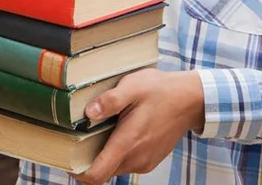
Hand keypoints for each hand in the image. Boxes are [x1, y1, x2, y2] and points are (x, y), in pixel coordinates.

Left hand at [74, 68, 205, 184]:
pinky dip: (121, 152)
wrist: (192, 99)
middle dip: (90, 158)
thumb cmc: (162, 91)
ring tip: (108, 128)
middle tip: (85, 135)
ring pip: (115, 167)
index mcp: (127, 144)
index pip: (95, 176)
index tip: (69, 158)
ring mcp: (145, 161)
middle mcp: (135, 159)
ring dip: (107, 153)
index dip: (77, 172)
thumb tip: (88, 113)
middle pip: (102, 171)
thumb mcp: (134, 86)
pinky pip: (128, 162)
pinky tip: (124, 130)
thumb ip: (110, 100)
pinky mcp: (151, 159)